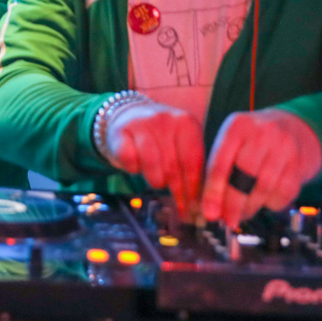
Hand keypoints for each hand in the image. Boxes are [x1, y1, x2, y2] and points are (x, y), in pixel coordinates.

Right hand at [104, 100, 204, 217]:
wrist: (128, 115)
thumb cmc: (161, 138)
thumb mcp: (182, 145)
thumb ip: (192, 169)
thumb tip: (201, 203)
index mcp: (186, 123)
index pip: (192, 160)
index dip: (193, 186)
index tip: (193, 205)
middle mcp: (165, 119)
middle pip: (172, 165)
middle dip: (176, 189)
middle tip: (179, 204)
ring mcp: (141, 124)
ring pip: (151, 165)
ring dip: (155, 179)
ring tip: (157, 179)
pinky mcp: (120, 132)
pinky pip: (130, 161)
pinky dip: (134, 169)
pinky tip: (138, 166)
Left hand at [201, 108, 321, 227]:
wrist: (296, 128)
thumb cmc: (255, 141)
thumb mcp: (233, 142)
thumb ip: (219, 169)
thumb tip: (209, 207)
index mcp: (237, 126)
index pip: (221, 163)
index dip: (213, 192)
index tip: (210, 213)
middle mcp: (262, 133)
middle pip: (243, 175)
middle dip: (233, 204)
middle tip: (227, 220)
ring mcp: (284, 147)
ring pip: (264, 187)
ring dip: (251, 207)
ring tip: (242, 214)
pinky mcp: (301, 163)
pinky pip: (284, 193)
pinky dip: (271, 203)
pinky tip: (265, 201)